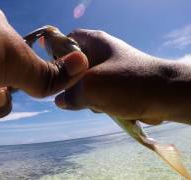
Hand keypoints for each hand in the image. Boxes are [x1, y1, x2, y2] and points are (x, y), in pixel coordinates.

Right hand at [55, 29, 190, 124]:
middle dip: (70, 82)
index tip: (52, 72)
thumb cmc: (129, 84)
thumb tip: (60, 100)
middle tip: (74, 92)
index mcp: (94, 42)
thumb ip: (69, 94)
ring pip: (84, 82)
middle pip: (72, 65)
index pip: (65, 40)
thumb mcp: (91, 87)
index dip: (55, 53)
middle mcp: (101, 52)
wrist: (167, 96)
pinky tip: (103, 107)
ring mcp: (109, 69)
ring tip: (94, 101)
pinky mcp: (116, 85)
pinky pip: (97, 92)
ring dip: (84, 95)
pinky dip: (96, 101)